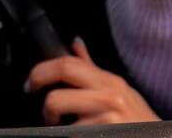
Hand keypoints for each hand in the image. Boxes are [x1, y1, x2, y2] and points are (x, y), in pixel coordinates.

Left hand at [26, 38, 160, 124]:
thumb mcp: (121, 91)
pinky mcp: (106, 132)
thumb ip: (94, 69)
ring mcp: (107, 117)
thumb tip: (75, 44)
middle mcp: (109, 95)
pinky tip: (86, 133)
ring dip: (59, 127)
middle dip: (44, 102)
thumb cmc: (140, 120)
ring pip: (60, 119)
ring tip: (71, 129)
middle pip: (58, 90)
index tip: (31, 84)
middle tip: (47, 113)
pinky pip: (72, 133)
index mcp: (109, 81)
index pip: (68, 64)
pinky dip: (72, 134)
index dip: (41, 71)